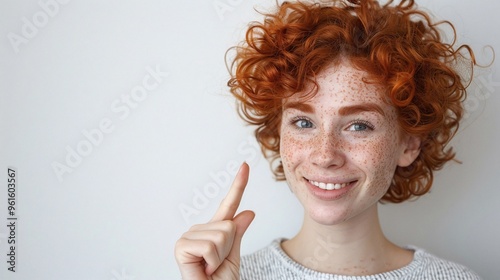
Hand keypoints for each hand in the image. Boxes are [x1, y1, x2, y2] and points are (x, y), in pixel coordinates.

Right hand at [175, 162, 254, 279]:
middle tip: (217, 264)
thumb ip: (238, 233)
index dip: (238, 185)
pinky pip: (210, 245)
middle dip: (229, 248)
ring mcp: (188, 236)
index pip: (228, 205)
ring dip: (220, 256)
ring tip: (209, 267)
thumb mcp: (234, 256)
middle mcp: (199, 230)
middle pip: (229, 226)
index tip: (245, 165)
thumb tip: (249, 211)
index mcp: (213, 231)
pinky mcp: (181, 245)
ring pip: (221, 235)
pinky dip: (212, 261)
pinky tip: (202, 268)